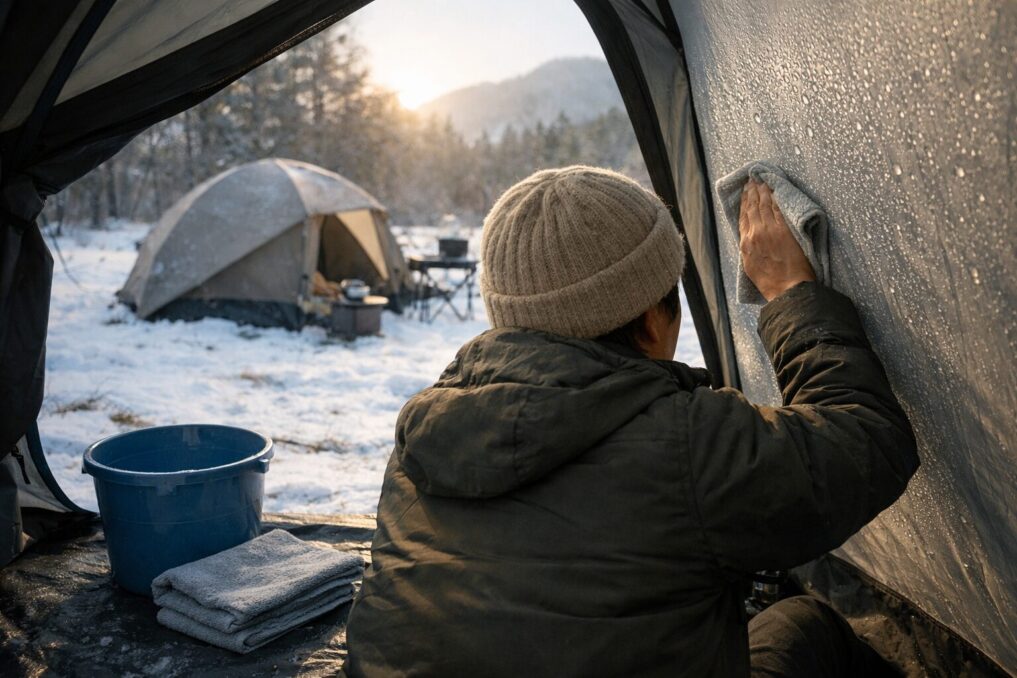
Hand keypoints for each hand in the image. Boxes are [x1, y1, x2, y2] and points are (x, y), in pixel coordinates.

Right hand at [738, 179, 815, 300]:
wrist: (787, 290)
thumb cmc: (771, 282)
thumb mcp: (751, 267)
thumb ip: (749, 249)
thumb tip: (750, 238)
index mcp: (745, 244)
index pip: (743, 217)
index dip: (743, 203)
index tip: (745, 193)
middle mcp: (755, 235)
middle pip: (752, 208)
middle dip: (752, 193)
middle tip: (752, 181)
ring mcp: (770, 231)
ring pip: (764, 205)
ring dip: (762, 192)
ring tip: (762, 182)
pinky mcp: (784, 231)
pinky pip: (778, 209)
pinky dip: (775, 198)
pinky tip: (774, 191)